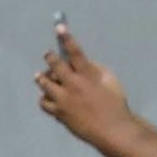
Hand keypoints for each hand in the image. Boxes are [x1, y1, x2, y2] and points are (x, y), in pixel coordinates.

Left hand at [35, 26, 135, 143]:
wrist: (112, 129)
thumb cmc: (115, 103)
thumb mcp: (110, 81)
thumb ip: (95, 69)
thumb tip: (81, 62)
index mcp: (88, 76)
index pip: (75, 52)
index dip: (66, 38)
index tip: (59, 27)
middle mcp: (73, 85)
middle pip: (54, 65)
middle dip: (50, 57)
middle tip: (48, 54)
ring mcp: (63, 100)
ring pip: (44, 83)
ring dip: (42, 77)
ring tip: (42, 76)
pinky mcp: (58, 113)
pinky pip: (43, 102)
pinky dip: (45, 97)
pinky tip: (49, 96)